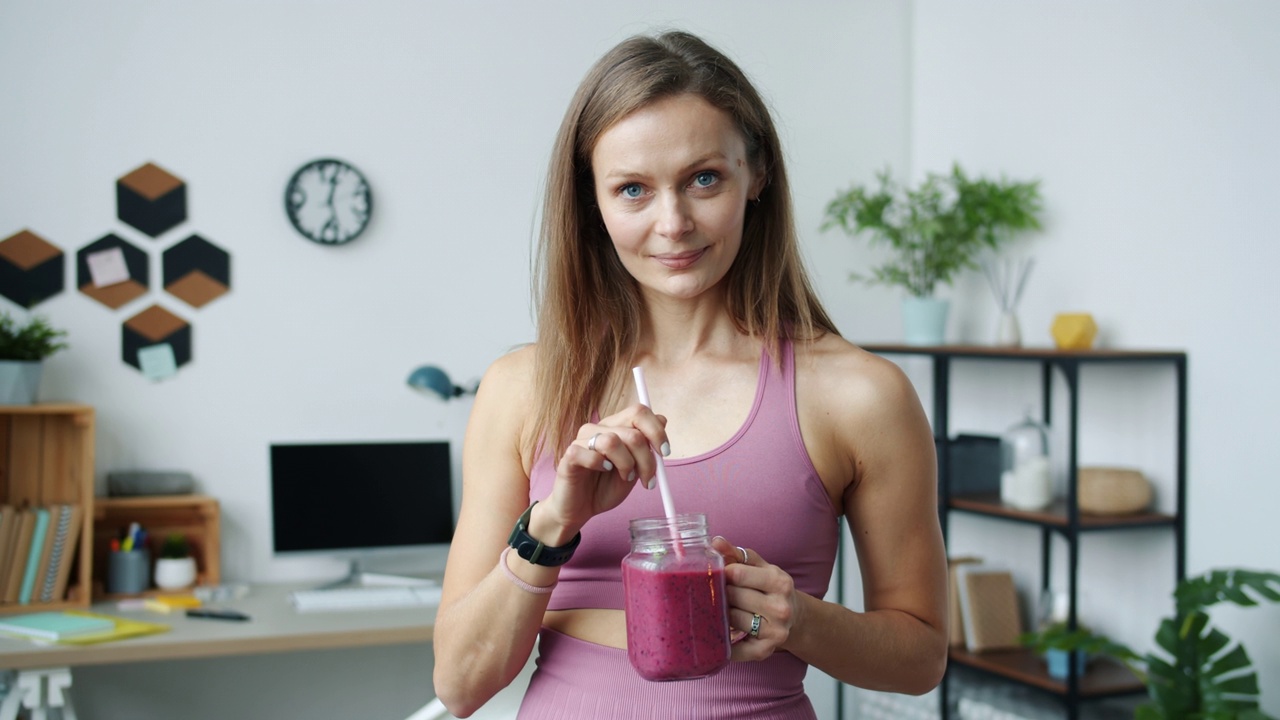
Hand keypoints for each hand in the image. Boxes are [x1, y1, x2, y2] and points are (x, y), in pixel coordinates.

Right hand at [535, 404, 668, 543]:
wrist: (580, 509)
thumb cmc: (605, 487)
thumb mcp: (635, 469)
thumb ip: (646, 446)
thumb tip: (662, 419)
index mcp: (616, 427)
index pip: (639, 412)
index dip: (656, 431)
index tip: (665, 452)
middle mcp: (599, 428)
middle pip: (632, 431)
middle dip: (646, 458)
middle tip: (648, 479)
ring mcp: (582, 440)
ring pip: (612, 441)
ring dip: (626, 464)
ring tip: (625, 477)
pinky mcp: (569, 455)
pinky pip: (589, 454)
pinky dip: (600, 465)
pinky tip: (602, 471)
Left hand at [711, 535, 798, 660]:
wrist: (797, 619)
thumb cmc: (772, 589)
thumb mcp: (761, 568)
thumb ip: (737, 554)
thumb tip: (715, 542)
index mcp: (779, 582)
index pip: (736, 573)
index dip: (722, 573)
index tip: (719, 575)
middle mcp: (780, 608)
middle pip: (732, 597)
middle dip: (721, 594)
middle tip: (717, 593)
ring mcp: (775, 631)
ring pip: (731, 619)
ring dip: (721, 615)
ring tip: (722, 610)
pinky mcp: (764, 651)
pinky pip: (734, 649)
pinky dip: (723, 643)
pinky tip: (719, 635)